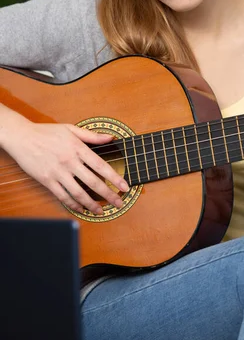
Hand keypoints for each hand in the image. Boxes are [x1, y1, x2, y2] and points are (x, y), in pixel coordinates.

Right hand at [2, 117, 128, 214]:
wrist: (22, 137)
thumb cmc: (47, 132)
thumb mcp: (70, 129)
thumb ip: (91, 136)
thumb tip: (110, 138)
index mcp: (78, 148)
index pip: (101, 166)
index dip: (115, 178)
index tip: (125, 187)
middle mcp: (70, 162)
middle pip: (93, 182)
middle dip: (109, 195)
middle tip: (119, 203)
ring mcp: (58, 173)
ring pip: (79, 193)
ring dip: (92, 204)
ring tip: (101, 211)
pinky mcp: (47, 180)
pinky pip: (63, 196)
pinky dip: (73, 205)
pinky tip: (81, 209)